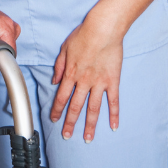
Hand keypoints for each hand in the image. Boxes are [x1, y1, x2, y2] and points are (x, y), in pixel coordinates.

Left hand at [50, 12, 123, 141]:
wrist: (103, 29)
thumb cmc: (84, 35)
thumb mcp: (64, 49)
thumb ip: (59, 66)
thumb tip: (54, 80)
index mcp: (71, 74)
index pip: (61, 97)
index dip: (57, 110)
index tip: (54, 120)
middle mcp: (84, 81)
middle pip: (76, 106)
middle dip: (70, 123)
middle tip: (66, 136)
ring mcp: (99, 83)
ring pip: (93, 108)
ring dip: (89, 125)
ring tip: (87, 138)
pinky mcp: (113, 81)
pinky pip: (113, 101)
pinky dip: (114, 114)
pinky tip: (113, 126)